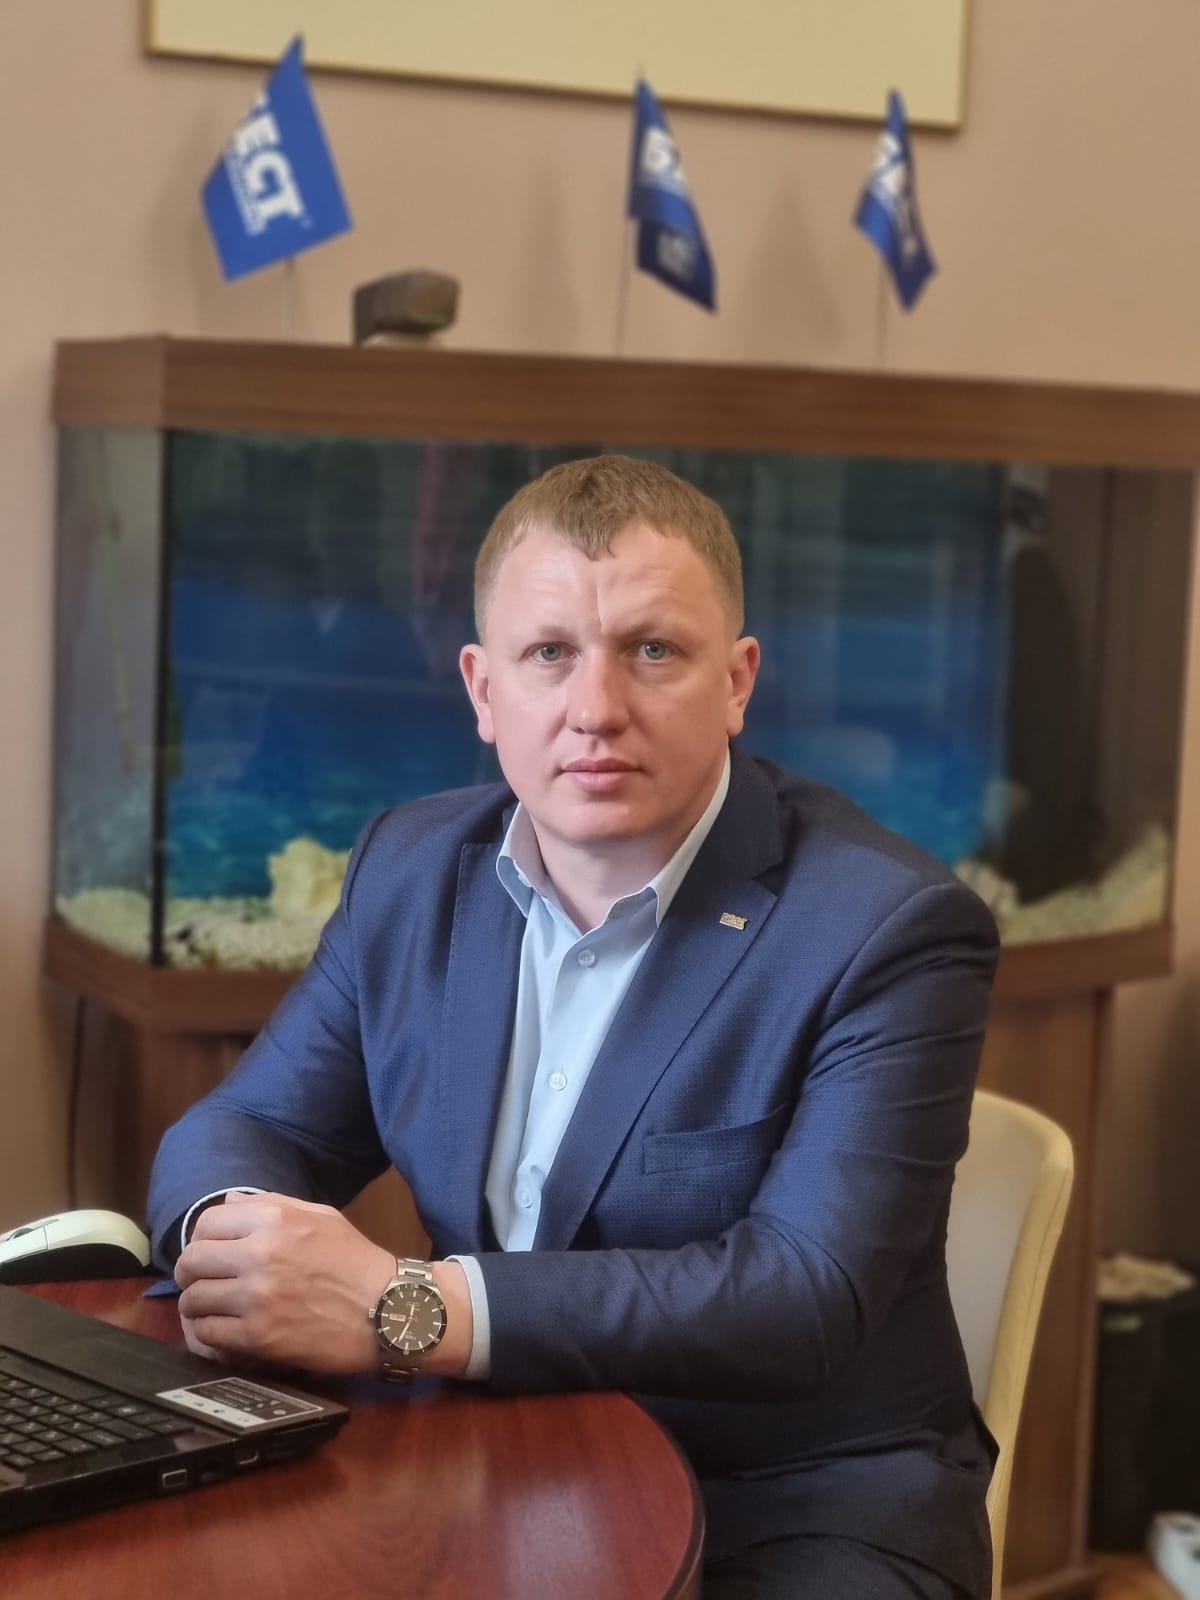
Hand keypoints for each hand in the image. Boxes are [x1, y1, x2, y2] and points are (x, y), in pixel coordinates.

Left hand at [175, 1192, 393, 1372]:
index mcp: (274, 1219)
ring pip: (193, 1299)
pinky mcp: (258, 1336)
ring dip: (198, 1305)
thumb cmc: (356, 1261)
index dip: (203, 1238)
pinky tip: (224, 1329)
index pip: (207, 1223)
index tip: (211, 1252)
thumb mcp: (320, 1216)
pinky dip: (209, 1332)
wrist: (389, 1311)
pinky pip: (207, 1333)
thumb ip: (270, 1205)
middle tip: (205, 1281)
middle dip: (192, 1272)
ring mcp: (257, 1297)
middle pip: (191, 1261)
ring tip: (213, 1308)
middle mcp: (260, 1254)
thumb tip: (228, 1204)